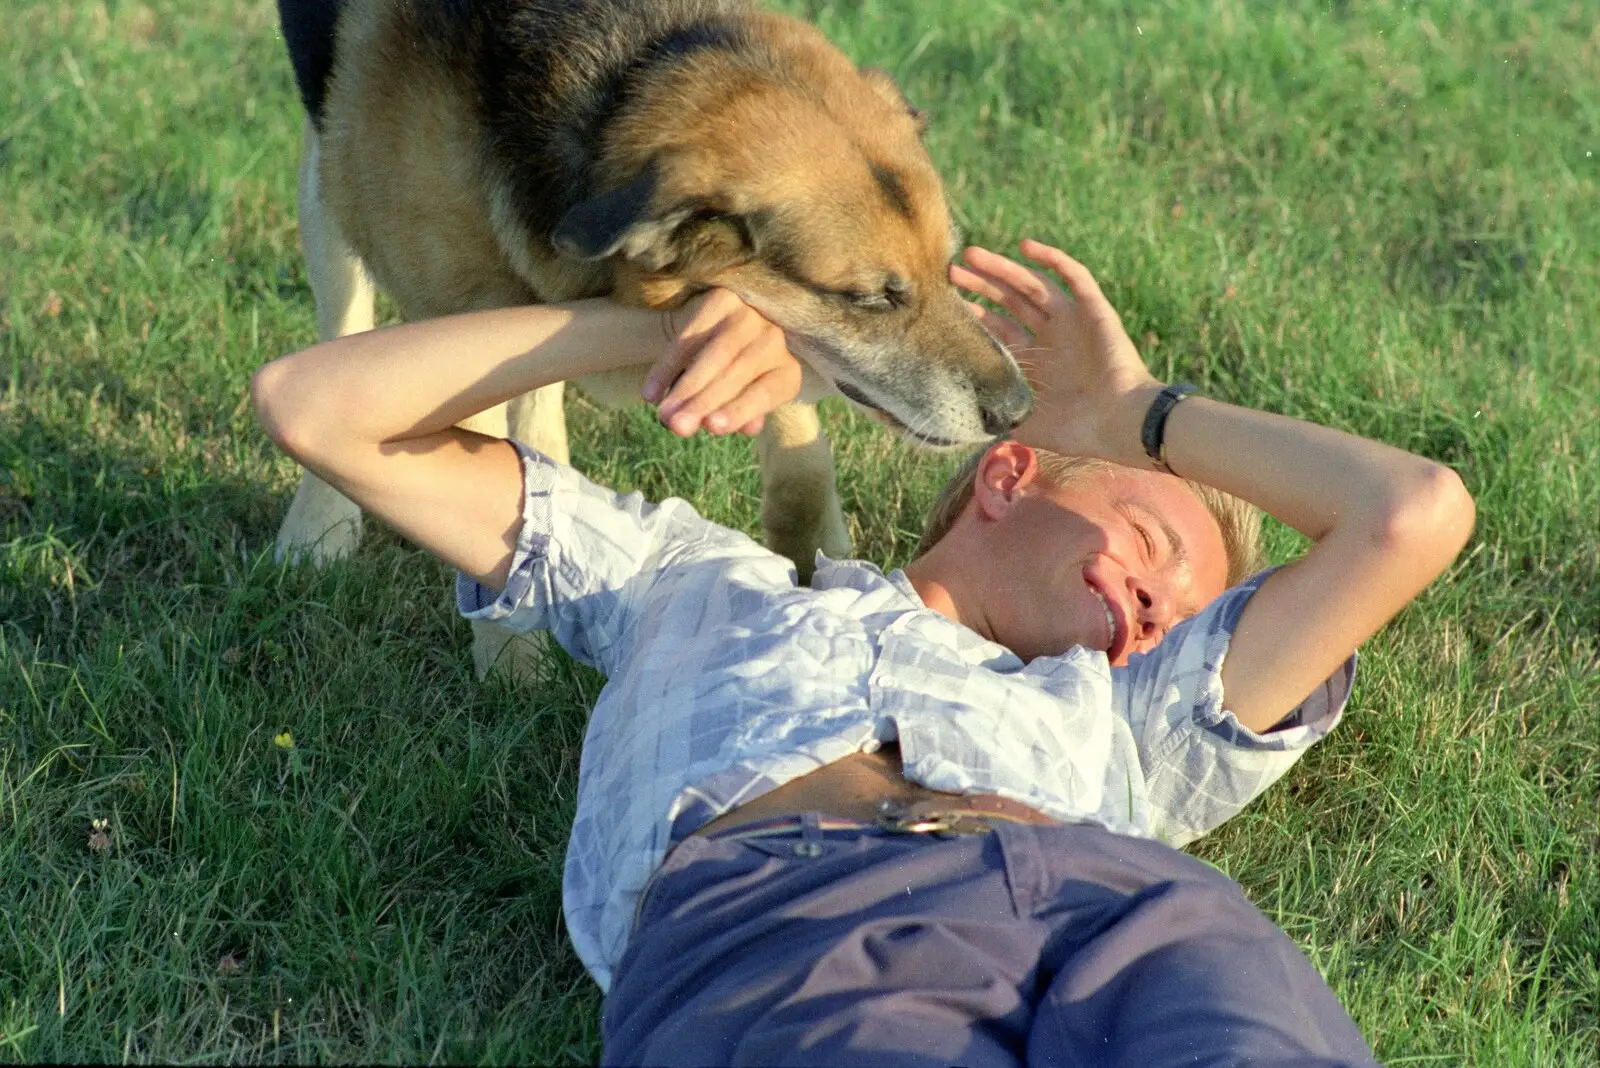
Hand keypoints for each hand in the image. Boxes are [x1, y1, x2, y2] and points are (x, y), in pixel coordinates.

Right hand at [641, 288, 802, 436]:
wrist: (719, 333)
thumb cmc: (733, 380)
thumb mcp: (740, 401)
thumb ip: (741, 416)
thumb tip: (749, 428)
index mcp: (785, 372)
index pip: (766, 393)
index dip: (740, 409)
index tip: (712, 427)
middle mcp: (774, 340)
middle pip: (737, 373)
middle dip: (703, 401)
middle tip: (676, 425)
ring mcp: (749, 316)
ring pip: (716, 353)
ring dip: (685, 386)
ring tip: (663, 414)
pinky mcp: (722, 299)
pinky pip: (690, 336)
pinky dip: (667, 366)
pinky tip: (651, 393)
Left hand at [951, 240, 1161, 462]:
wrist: (1122, 424)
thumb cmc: (1082, 431)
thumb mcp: (1032, 427)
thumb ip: (1005, 420)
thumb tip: (972, 428)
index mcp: (1041, 361)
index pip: (1002, 330)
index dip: (977, 316)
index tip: (948, 304)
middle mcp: (1055, 337)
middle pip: (1011, 303)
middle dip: (982, 286)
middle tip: (952, 270)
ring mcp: (1074, 321)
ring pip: (1033, 285)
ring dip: (1004, 269)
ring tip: (973, 255)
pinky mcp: (1095, 310)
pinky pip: (1075, 276)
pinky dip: (1052, 259)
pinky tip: (1025, 247)